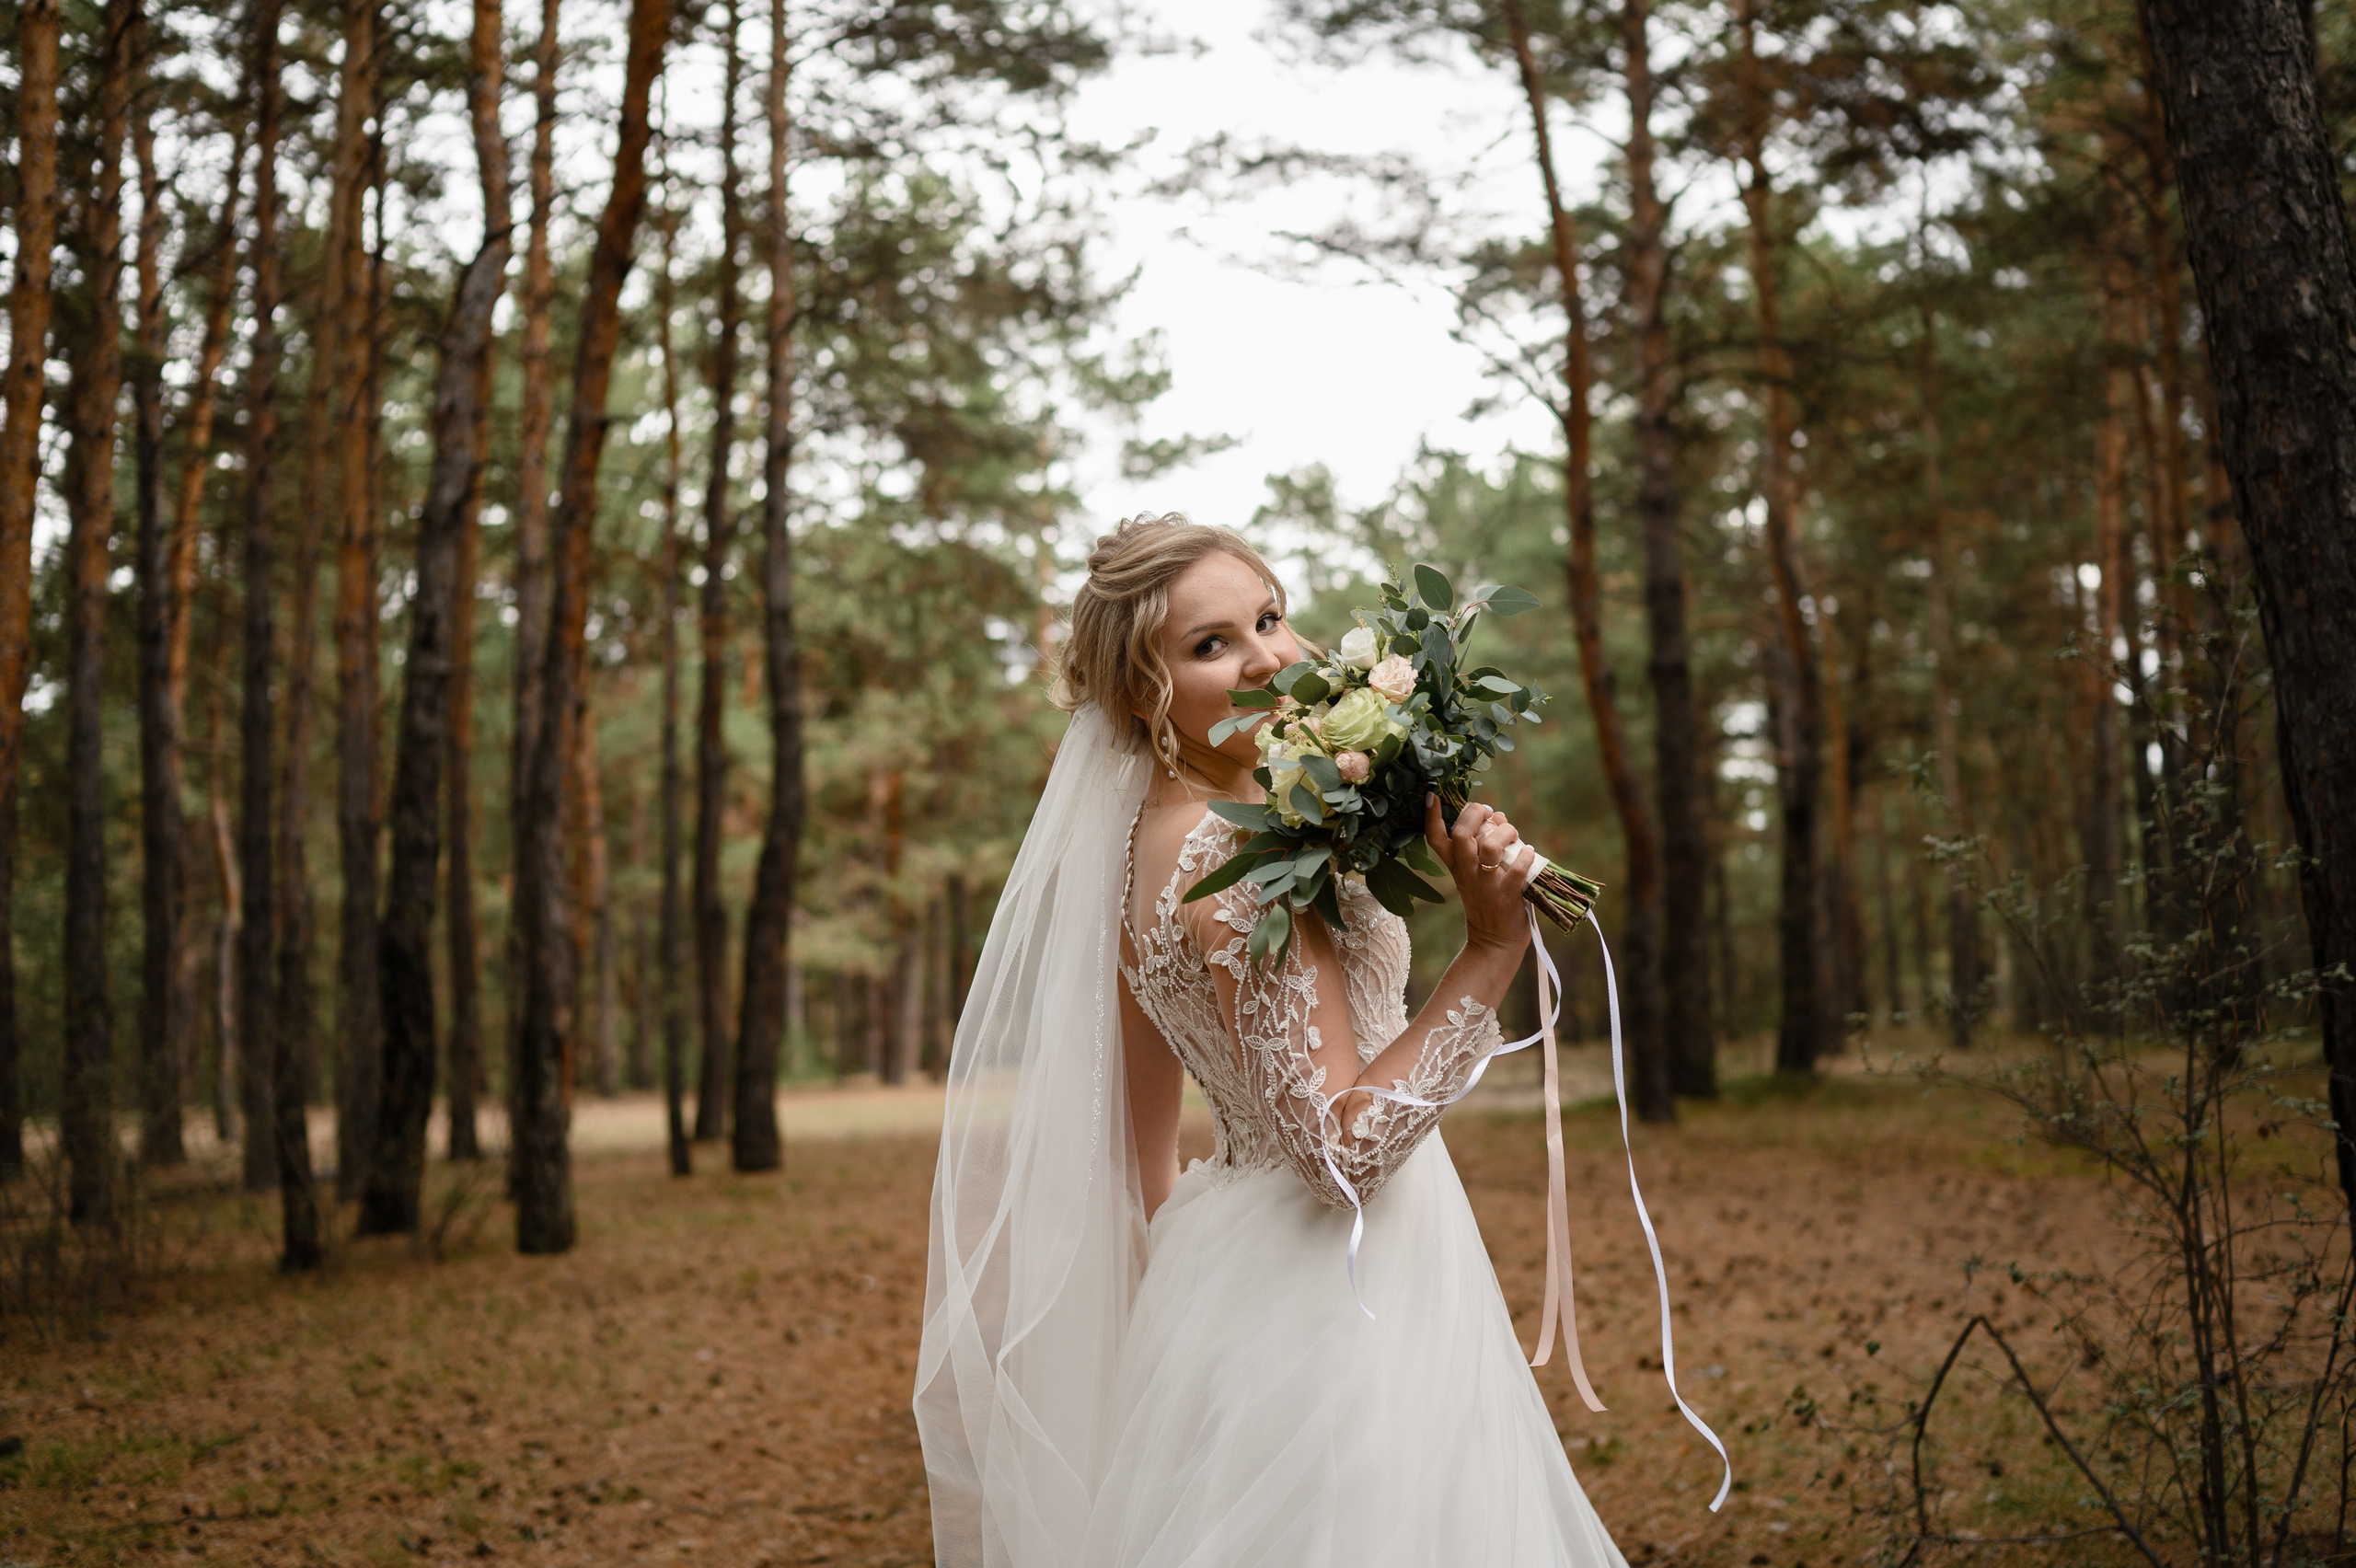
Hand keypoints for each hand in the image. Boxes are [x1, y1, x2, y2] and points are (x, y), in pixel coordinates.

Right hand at [1423, 795, 1532, 955]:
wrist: (1494, 942)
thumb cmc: (1488, 901)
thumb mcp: (1472, 874)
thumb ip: (1480, 846)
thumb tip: (1496, 815)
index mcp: (1456, 866)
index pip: (1436, 838)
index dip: (1432, 816)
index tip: (1433, 795)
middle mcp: (1467, 873)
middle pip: (1462, 834)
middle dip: (1477, 814)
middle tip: (1490, 814)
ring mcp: (1486, 884)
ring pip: (1490, 846)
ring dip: (1505, 832)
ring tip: (1513, 835)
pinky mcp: (1507, 896)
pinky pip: (1517, 868)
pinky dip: (1527, 855)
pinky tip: (1530, 853)